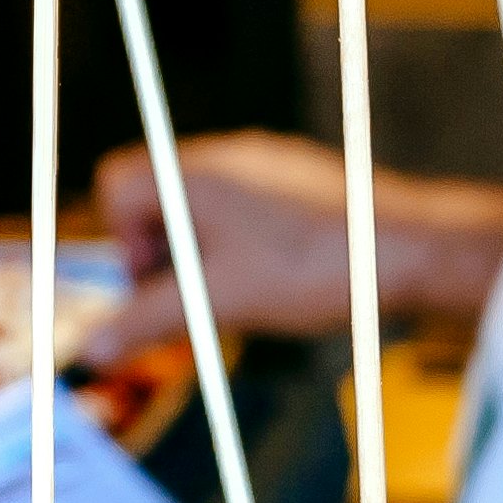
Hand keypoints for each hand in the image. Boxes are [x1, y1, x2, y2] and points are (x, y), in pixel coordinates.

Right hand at [88, 130, 502, 360]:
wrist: (409, 251)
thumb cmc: (316, 270)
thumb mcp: (220, 303)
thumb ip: (149, 320)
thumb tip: (93, 347)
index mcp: (196, 174)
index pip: (117, 182)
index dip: (124, 238)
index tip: (160, 280)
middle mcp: (228, 155)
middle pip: (158, 194)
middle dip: (165, 251)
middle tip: (200, 295)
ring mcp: (266, 162)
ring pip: (203, 203)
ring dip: (204, 250)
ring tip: (243, 291)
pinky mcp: (299, 179)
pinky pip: (245, 204)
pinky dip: (242, 241)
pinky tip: (280, 276)